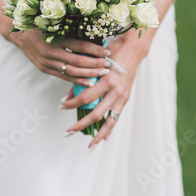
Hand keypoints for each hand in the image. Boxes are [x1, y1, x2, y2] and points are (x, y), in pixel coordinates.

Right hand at [10, 29, 110, 86]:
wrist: (19, 34)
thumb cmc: (39, 25)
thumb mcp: (54, 25)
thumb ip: (71, 31)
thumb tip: (94, 35)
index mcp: (53, 39)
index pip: (79, 46)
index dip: (94, 50)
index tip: (107, 52)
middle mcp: (50, 52)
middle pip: (77, 61)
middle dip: (95, 64)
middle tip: (109, 65)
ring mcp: (46, 63)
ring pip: (72, 71)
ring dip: (89, 74)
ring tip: (102, 73)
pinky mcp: (45, 69)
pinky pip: (64, 77)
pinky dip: (77, 80)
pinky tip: (89, 83)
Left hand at [60, 31, 150, 147]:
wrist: (133, 50)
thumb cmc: (112, 52)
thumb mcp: (94, 63)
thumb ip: (82, 80)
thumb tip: (68, 96)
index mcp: (106, 81)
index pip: (85, 98)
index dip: (72, 104)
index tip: (62, 107)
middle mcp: (115, 91)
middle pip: (96, 114)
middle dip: (81, 125)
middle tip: (68, 131)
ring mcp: (122, 97)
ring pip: (109, 121)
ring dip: (98, 134)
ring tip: (89, 145)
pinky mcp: (125, 99)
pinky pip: (116, 117)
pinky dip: (110, 128)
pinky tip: (104, 139)